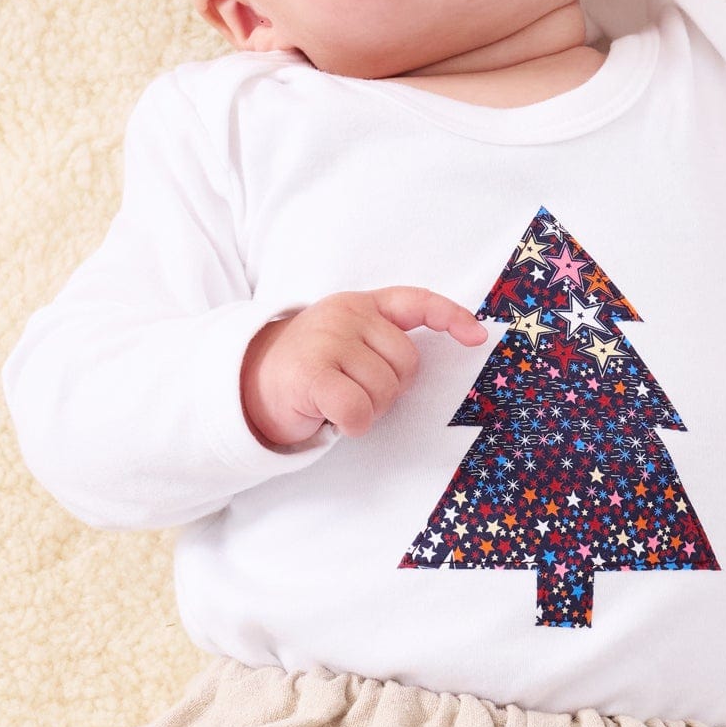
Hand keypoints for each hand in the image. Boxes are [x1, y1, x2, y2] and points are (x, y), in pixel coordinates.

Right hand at [241, 286, 488, 449]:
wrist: (248, 384)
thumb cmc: (311, 369)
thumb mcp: (346, 339)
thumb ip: (383, 339)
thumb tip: (434, 355)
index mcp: (361, 304)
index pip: (415, 302)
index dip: (450, 317)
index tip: (477, 336)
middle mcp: (345, 314)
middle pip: (407, 363)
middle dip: (390, 389)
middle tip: (356, 391)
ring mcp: (327, 341)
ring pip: (384, 391)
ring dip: (368, 410)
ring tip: (338, 400)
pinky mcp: (311, 374)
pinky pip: (358, 410)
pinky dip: (352, 424)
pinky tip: (331, 417)